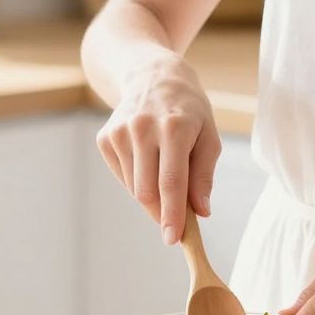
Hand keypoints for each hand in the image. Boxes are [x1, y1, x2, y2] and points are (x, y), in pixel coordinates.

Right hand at [95, 58, 220, 243]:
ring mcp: (119, 132)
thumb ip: (204, 176)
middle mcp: (142, 128)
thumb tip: (201, 212)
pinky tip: (147, 160)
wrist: (152, 76)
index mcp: (174, 127)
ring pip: (134, 188)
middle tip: (175, 222)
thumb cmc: (188, 110)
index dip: (173, 215)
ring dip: (151, 196)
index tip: (173, 239)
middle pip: (148, 191)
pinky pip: (123, 177)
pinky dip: (137, 181)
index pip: (172, 182)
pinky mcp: (105, 138)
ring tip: (164, 172)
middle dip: (162, 213)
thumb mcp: (208, 136)